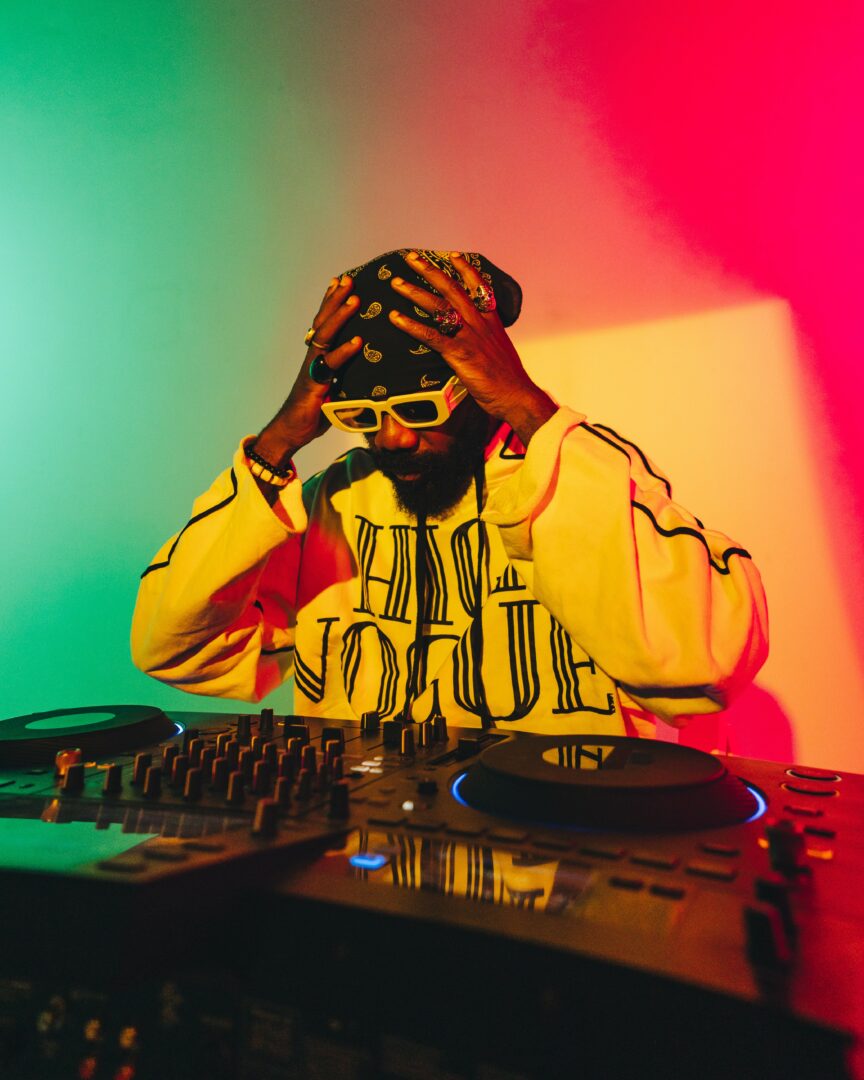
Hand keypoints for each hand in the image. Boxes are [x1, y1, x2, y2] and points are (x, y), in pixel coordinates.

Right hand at [255, 275, 363, 465]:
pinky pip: (330, 364)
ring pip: (325, 336)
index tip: (340, 282)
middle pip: (323, 322)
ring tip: (355, 299)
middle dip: (335, 299)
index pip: (324, 323)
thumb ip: (348, 377)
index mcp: (317, 357)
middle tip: (348, 279)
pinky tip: (358, 341)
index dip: (331, 302)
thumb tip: (370, 373)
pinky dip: (344, 352)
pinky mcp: (314, 385)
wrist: (292, 432)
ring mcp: (312, 369)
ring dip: (340, 316)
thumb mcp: (336, 390)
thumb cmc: (315, 412)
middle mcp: (313, 358)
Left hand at [388, 252, 555, 444]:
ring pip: (438, 307)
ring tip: (396, 283)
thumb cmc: (508, 381)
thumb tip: (478, 344)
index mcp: (491, 322)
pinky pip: (430, 335)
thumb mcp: (500, 353)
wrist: (517, 396)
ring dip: (415, 292)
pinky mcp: (459, 353)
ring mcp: (469, 337)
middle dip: (430, 271)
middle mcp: (480, 324)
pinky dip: (410, 325)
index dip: (465, 270)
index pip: (479, 288)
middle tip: (411, 259)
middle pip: (452, 289)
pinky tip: (395, 318)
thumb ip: (487, 342)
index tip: (453, 256)